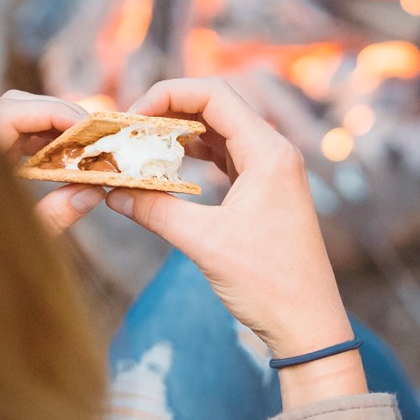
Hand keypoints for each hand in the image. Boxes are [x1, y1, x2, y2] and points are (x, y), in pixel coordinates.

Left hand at [0, 90, 104, 234]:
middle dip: (56, 116)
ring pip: (12, 118)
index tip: (87, 128)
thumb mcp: (17, 240)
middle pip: (13, 107)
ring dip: (48, 129)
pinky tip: (58, 158)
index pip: (11, 111)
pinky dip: (35, 142)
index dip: (53, 112)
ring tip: (79, 149)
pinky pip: (8, 137)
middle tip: (90, 137)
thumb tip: (92, 191)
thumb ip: (55, 214)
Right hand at [105, 78, 367, 406]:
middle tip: (128, 131)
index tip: (131, 117)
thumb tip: (110, 192)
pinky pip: (226, 156)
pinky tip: (167, 166)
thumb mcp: (204, 243)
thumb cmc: (268, 284)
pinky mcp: (266, 189)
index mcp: (268, 152)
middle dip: (168, 112)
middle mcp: (274, 151)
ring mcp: (272, 169)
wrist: (309, 324)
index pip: (213, 95)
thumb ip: (154, 210)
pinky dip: (194, 156)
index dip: (167, 95)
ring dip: (179, 134)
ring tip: (140, 147)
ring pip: (219, 131)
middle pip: (215, 106)